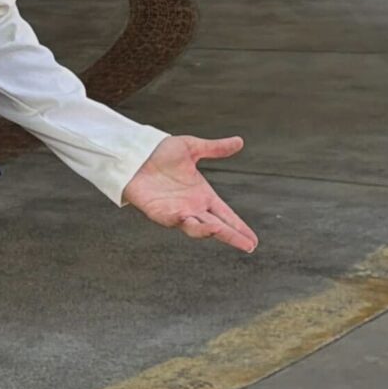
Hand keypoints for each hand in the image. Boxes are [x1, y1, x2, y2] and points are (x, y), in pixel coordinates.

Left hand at [121, 136, 257, 252]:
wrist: (134, 153)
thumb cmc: (159, 152)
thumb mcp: (192, 147)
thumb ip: (215, 148)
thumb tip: (239, 141)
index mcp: (202, 195)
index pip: (226, 215)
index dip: (239, 227)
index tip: (253, 240)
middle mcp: (192, 207)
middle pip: (217, 226)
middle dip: (232, 236)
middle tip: (249, 246)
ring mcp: (177, 212)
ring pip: (199, 228)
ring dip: (213, 232)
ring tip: (226, 234)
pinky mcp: (161, 213)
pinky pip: (177, 222)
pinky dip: (189, 225)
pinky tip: (202, 225)